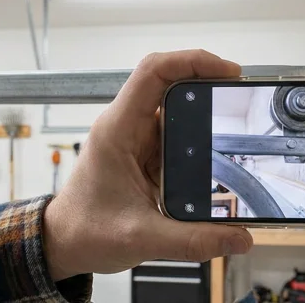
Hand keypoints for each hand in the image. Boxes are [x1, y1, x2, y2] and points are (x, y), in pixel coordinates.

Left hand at [43, 50, 252, 280]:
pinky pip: (178, 132)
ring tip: (238, 120)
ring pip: (177, 108)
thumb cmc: (85, 232)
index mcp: (118, 131)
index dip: (192, 61)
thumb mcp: (141, 238)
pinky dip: (201, 134)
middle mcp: (127, 127)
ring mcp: (137, 138)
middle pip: (171, 82)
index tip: (227, 70)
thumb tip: (239, 238)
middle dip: (208, 81)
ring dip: (206, 110)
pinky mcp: (146, 152)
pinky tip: (221, 148)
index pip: (153, 72)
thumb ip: (193, 240)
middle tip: (242, 94)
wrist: (63, 244)